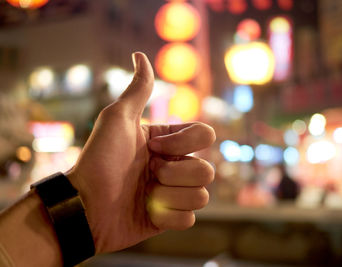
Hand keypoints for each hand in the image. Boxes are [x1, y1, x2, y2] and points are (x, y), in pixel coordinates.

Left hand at [66, 53, 215, 253]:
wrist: (84, 206)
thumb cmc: (98, 160)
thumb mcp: (117, 119)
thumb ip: (138, 90)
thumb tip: (140, 55)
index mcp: (169, 142)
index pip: (205, 136)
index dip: (182, 144)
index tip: (151, 148)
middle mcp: (175, 166)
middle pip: (207, 170)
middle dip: (174, 174)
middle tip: (147, 174)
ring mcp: (174, 193)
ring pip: (202, 196)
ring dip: (170, 196)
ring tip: (145, 196)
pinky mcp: (170, 218)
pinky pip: (190, 218)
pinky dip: (167, 216)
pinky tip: (147, 212)